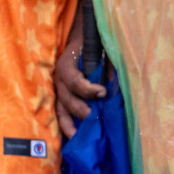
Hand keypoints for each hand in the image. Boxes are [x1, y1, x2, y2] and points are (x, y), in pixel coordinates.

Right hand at [53, 23, 105, 139]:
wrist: (79, 36)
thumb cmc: (91, 42)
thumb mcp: (99, 48)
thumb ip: (107, 63)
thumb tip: (115, 81)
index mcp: (66, 65)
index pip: (73, 81)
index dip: (87, 89)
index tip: (102, 92)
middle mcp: (58, 79)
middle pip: (66, 98)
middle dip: (79, 109)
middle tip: (92, 116)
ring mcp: (58, 90)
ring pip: (60, 109)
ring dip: (67, 124)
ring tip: (76, 137)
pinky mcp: (60, 97)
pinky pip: (60, 113)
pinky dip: (66, 125)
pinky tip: (72, 137)